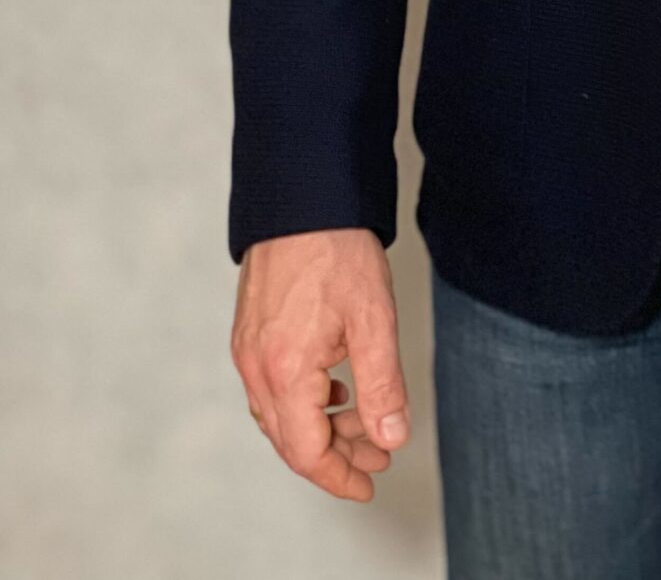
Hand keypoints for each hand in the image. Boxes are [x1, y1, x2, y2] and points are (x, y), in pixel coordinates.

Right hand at [231, 226, 410, 500]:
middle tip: (378, 455)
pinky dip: (304, 401)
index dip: (339, 476)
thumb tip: (390, 437)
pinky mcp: (251, 331)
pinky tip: (335, 388)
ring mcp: (249, 349)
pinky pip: (272, 386)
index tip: (368, 484)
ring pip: (280, 414)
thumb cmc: (335, 248)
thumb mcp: (373, 320)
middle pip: (290, 439)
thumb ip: (382, 386)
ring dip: (321, 428)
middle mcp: (257, 366)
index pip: (307, 452)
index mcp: (284, 372)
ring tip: (364, 423)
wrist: (303, 197)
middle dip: (336, 455)